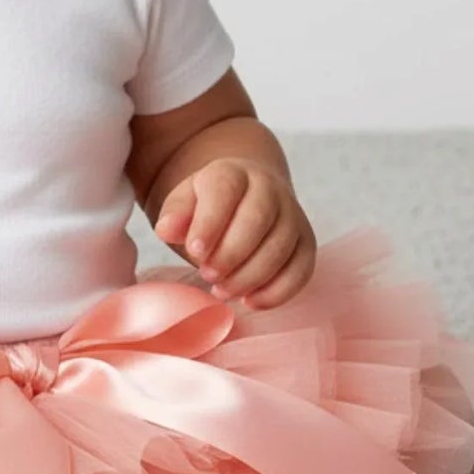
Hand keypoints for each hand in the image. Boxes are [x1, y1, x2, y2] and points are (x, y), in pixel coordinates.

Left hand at [152, 158, 316, 309]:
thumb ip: (175, 214)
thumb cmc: (208, 207)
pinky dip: (277, 291)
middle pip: (257, 220)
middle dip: (231, 254)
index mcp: (233, 173)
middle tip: (208, 275)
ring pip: (280, 248)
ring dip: (250, 276)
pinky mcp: (306, 243)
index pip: (225, 191)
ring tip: (222, 291)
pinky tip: (251, 301)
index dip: (210, 223)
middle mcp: (269, 189)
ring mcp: (292, 215)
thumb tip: (167, 229)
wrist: (246, 200)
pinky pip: (300, 270)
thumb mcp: (185, 202)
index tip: (194, 251)